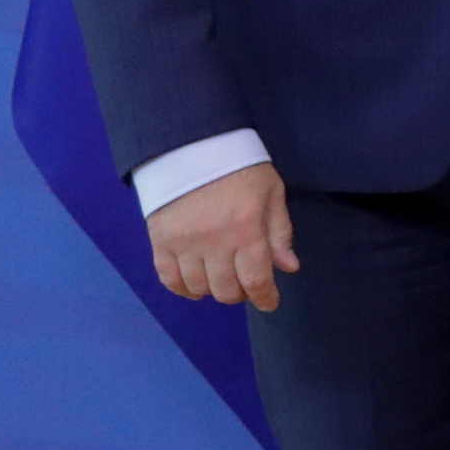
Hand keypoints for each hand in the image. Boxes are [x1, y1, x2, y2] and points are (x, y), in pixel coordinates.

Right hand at [149, 163, 296, 311]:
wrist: (193, 146)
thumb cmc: (240, 169)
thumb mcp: (272, 194)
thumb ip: (279, 233)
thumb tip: (289, 268)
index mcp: (246, 229)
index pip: (256, 279)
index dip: (265, 297)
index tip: (269, 302)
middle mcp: (214, 241)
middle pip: (226, 289)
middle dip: (241, 293)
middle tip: (246, 284)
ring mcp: (183, 242)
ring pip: (198, 287)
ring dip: (213, 291)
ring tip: (222, 280)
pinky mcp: (160, 240)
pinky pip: (168, 278)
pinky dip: (182, 288)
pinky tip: (194, 286)